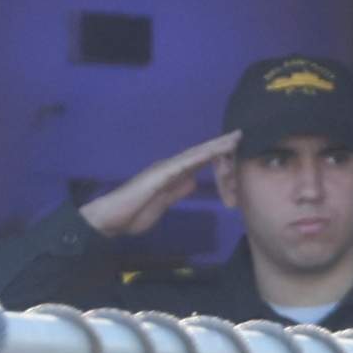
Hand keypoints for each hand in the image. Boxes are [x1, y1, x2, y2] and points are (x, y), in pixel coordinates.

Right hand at [79, 132, 240, 238]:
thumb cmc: (134, 212)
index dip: (217, 152)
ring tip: (234, 138)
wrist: (110, 220)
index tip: (236, 145)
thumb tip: (193, 180)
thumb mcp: (164, 202)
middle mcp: (169, 168)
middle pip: (200, 153)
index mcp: (172, 175)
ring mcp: (163, 170)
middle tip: (242, 133)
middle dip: (221, 144)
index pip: (199, 161)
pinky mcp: (158, 177)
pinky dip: (198, 157)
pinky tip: (211, 153)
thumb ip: (178, 191)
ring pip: (194, 155)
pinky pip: (182, 165)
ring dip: (214, 147)